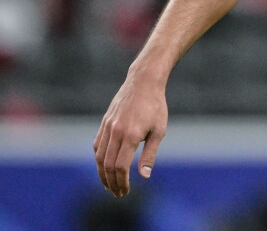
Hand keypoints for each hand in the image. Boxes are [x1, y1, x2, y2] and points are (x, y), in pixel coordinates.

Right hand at [93, 72, 167, 196]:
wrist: (143, 82)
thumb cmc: (155, 107)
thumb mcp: (159, 130)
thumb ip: (150, 154)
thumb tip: (144, 176)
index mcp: (130, 135)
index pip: (120, 166)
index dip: (122, 182)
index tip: (125, 191)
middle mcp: (115, 132)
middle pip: (107, 165)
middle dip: (111, 182)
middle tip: (118, 193)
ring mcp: (107, 127)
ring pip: (99, 157)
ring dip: (102, 174)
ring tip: (110, 184)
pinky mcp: (104, 123)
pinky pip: (97, 145)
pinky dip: (99, 159)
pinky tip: (105, 166)